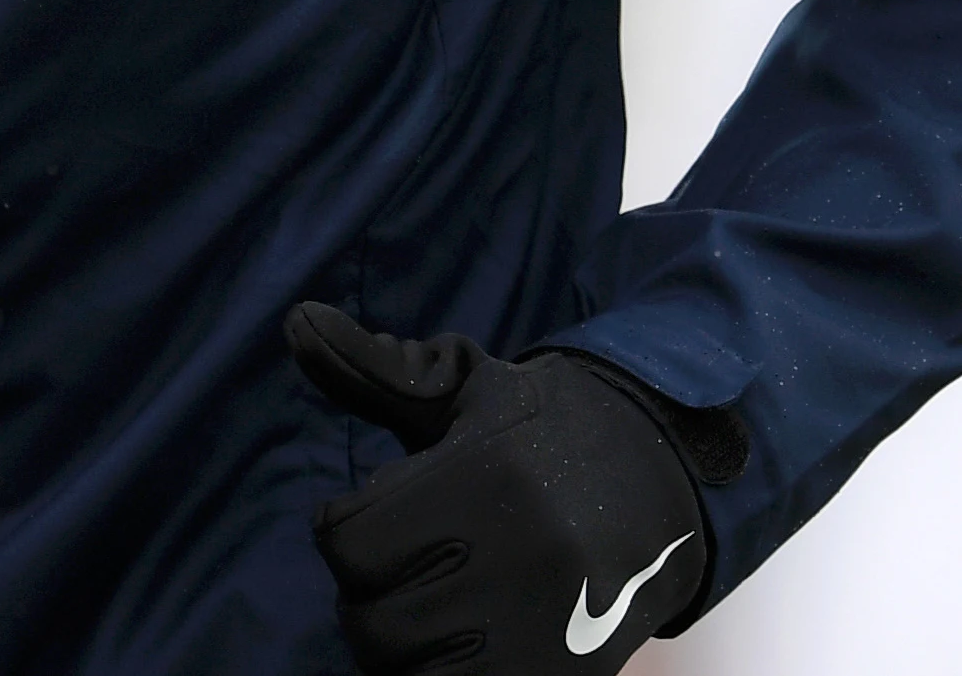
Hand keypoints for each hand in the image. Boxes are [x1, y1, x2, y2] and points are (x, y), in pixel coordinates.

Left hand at [289, 302, 711, 671]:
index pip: (350, 542)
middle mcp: (517, 558)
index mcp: (486, 479)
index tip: (370, 516)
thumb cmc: (543, 432)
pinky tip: (455, 638)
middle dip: (371, 590)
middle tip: (400, 564)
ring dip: (401, 640)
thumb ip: (377, 368)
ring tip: (427, 601)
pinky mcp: (557, 675)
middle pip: (372, 618)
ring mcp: (541, 628)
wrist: (665, 484)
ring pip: (407, 668)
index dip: (344, 529)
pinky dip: (438, 673)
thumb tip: (295, 320)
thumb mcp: (466, 389)